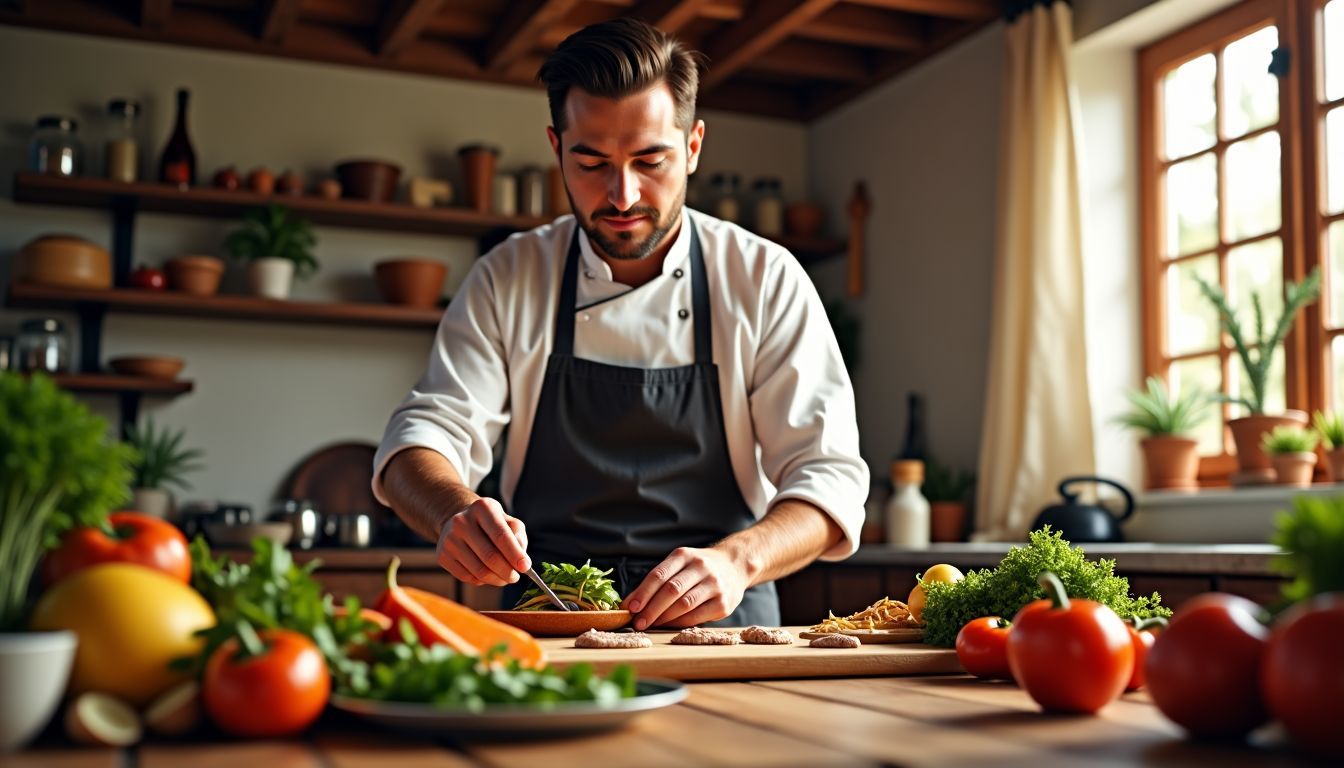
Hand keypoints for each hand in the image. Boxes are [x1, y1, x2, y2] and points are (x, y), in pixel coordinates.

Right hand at [436, 497, 529, 586]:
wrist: (460, 523)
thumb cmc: (491, 524)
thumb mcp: (508, 521)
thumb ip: (518, 537)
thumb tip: (522, 560)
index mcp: (482, 508)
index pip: (500, 535)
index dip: (515, 554)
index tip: (526, 567)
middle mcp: (462, 521)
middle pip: (490, 556)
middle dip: (507, 571)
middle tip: (515, 577)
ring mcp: (449, 539)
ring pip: (479, 571)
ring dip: (497, 579)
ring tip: (505, 577)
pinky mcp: (442, 556)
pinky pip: (468, 578)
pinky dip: (482, 581)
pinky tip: (488, 574)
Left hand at [623, 547, 748, 629]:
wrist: (734, 566)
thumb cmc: (696, 569)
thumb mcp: (678, 565)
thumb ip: (656, 582)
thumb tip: (629, 604)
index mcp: (684, 555)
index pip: (659, 575)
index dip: (643, 593)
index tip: (630, 608)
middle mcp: (701, 567)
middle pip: (671, 590)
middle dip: (651, 609)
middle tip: (638, 623)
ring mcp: (714, 585)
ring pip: (684, 604)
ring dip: (664, 618)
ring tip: (650, 625)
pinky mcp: (723, 603)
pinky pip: (696, 616)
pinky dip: (679, 623)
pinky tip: (668, 625)